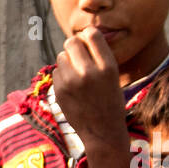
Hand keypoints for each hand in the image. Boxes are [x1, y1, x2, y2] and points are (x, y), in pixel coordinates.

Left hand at [52, 27, 127, 156]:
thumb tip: (81, 35)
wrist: (102, 132)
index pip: (92, 34)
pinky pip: (56, 72)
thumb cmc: (110, 101)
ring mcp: (71, 83)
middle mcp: (89, 72)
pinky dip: (62, 76)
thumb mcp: (112, 76)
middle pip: (71, 42)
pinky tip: (72, 88)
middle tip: (79, 56)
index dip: (88, 35)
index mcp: (107, 67)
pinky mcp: (59, 92)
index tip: (88, 41)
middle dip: (74, 46)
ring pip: (61, 57)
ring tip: (78, 76)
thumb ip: (98, 56)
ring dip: (67, 62)